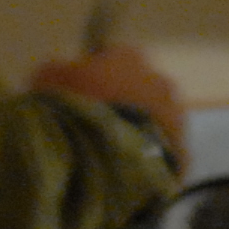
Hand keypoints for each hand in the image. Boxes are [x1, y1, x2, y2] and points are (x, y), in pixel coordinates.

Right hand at [33, 42, 186, 163]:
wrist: (111, 158)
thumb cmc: (76, 110)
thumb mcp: (45, 82)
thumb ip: (53, 73)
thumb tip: (54, 75)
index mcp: (129, 57)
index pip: (113, 57)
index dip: (94, 75)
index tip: (79, 94)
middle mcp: (159, 80)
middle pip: (137, 87)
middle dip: (120, 101)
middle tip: (94, 124)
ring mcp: (176, 116)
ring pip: (153, 118)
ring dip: (136, 128)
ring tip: (109, 152)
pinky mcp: (183, 152)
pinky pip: (161, 150)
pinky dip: (146, 156)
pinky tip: (126, 171)